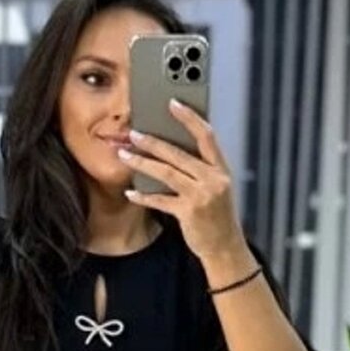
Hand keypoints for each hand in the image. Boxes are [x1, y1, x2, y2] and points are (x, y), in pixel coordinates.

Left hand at [119, 101, 245, 264]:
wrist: (225, 247)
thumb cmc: (217, 215)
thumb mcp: (216, 187)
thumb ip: (200, 168)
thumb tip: (170, 147)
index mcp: (221, 169)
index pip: (206, 136)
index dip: (189, 117)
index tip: (173, 103)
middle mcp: (213, 180)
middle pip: (179, 154)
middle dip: (153, 142)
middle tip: (133, 133)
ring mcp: (201, 196)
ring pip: (166, 173)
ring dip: (142, 163)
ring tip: (124, 154)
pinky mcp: (189, 213)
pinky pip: (161, 200)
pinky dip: (144, 196)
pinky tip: (131, 192)